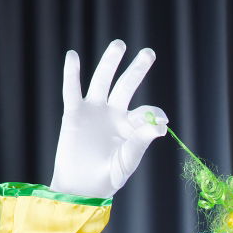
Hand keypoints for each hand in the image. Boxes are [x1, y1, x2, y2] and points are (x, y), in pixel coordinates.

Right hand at [50, 40, 168, 197]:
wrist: (81, 188)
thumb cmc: (107, 178)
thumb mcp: (127, 160)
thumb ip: (140, 142)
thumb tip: (160, 126)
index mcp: (131, 127)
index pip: (146, 112)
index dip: (154, 114)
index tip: (159, 121)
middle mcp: (114, 114)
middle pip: (127, 85)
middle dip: (137, 69)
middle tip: (149, 52)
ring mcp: (95, 111)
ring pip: (103, 80)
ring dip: (110, 62)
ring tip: (119, 44)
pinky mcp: (75, 113)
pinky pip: (72, 89)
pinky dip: (72, 73)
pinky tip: (73, 56)